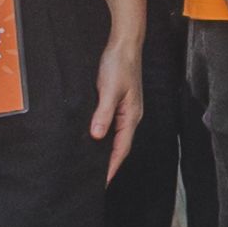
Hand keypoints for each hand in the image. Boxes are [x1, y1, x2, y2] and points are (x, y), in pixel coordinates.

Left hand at [91, 29, 146, 178]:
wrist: (124, 44)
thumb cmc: (118, 65)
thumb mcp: (109, 90)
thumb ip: (103, 114)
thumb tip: (97, 137)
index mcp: (131, 115)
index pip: (121, 148)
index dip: (112, 166)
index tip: (103, 182)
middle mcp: (131, 115)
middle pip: (121, 145)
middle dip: (111, 163)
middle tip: (97, 179)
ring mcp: (126, 109)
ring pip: (117, 136)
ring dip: (108, 151)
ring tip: (96, 165)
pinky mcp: (119, 102)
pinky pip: (113, 126)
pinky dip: (106, 137)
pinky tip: (97, 139)